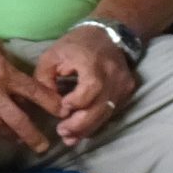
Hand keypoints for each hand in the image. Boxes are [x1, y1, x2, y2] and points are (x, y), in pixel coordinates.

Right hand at [0, 18, 63, 151]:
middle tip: (43, 146)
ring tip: (17, 140)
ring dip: (10, 136)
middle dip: (34, 137)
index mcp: (3, 73)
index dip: (51, 104)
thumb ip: (6, 65)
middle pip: (19, 122)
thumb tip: (15, 79)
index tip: (61, 112)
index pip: (35, 93)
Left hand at [34, 25, 137, 144]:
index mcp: (94, 63)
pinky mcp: (127, 91)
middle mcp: (113, 75)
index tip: (62, 108)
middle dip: (80, 125)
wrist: (108, 35)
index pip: (90, 89)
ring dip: (87, 128)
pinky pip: (112, 111)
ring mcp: (123, 85)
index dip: (76, 103)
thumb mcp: (52, 55)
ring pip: (107, 114)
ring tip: (69, 138)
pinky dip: (97, 121)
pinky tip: (82, 130)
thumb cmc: (76, 44)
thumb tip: (48, 104)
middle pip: (100, 108)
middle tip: (62, 133)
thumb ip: (45, 78)